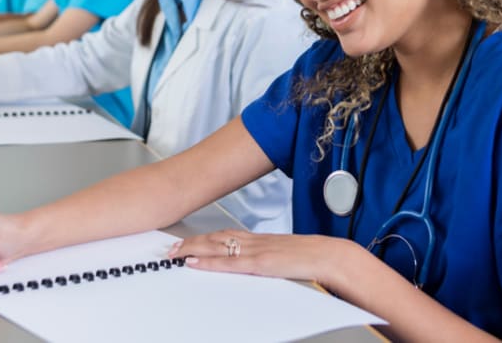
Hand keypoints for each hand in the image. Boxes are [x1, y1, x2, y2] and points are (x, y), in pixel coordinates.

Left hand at [168, 228, 351, 287]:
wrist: (330, 256)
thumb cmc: (313, 259)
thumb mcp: (286, 257)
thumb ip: (269, 259)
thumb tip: (257, 265)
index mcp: (261, 240)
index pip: (225, 236)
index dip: (204, 238)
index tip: (188, 242)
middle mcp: (255, 241)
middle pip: (215, 238)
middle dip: (191, 243)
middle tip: (172, 248)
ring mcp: (256, 251)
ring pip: (217, 247)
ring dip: (193, 249)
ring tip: (175, 253)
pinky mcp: (260, 263)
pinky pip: (229, 262)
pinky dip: (209, 262)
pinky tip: (195, 263)